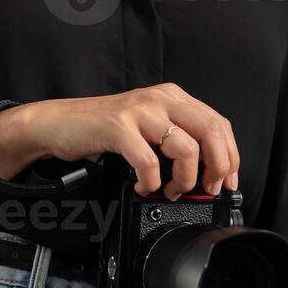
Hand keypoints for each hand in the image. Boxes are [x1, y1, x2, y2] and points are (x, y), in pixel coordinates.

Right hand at [0, 83, 238, 198]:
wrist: (58, 123)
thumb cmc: (101, 129)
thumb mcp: (146, 125)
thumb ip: (174, 138)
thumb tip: (206, 171)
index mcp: (172, 97)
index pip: (219, 123)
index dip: (230, 155)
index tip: (227, 180)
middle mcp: (160, 99)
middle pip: (212, 131)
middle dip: (217, 167)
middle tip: (206, 188)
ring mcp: (139, 112)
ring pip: (185, 149)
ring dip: (182, 180)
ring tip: (167, 190)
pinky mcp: (118, 128)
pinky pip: (148, 162)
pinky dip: (150, 182)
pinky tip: (142, 186)